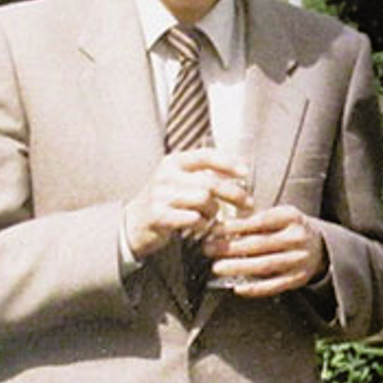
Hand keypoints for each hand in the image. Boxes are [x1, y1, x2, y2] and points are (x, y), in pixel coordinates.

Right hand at [123, 149, 250, 259]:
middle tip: (248, 204)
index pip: (205, 155)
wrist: (133, 223)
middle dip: (234, 194)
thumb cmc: (165, 201)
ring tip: (211, 218)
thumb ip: (204, 174)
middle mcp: (166, 175)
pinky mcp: (158, 215)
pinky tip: (201, 227)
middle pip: (210, 182)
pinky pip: (193, 219)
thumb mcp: (179, 180)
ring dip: (214, 212)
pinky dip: (203, 225)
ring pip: (204, 201)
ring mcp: (160, 195)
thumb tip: (240, 172)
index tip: (246, 173)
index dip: (228, 163)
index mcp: (174, 162)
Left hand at [202, 204, 327, 297]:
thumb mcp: (279, 215)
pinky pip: (274, 285)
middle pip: (259, 244)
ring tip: (217, 268)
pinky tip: (237, 287)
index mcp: (291, 217)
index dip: (235, 227)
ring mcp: (299, 259)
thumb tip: (221, 227)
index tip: (214, 230)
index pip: (259, 221)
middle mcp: (297, 238)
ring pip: (264, 265)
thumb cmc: (290, 228)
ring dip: (238, 267)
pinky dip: (255, 288)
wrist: (320, 246)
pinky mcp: (299, 278)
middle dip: (230, 247)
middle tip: (209, 249)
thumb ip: (255, 219)